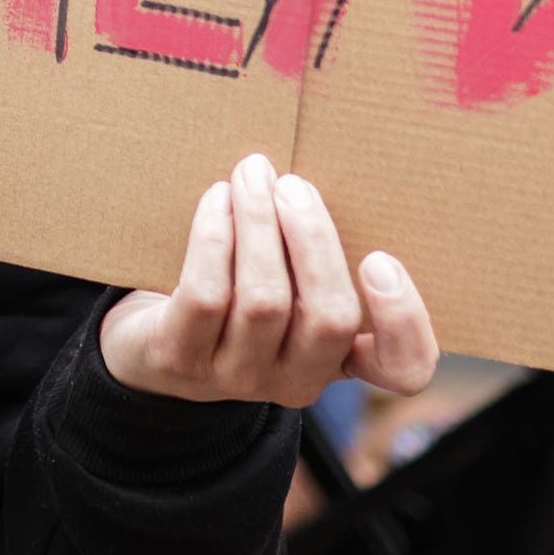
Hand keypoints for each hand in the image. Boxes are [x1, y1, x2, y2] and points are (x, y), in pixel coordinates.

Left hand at [100, 155, 437, 406]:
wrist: (147, 343)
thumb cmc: (235, 293)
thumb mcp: (288, 283)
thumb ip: (315, 251)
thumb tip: (313, 181)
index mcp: (339, 359)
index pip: (403, 369)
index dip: (406, 321)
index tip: (381, 259)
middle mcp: (296, 379)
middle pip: (328, 318)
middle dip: (314, 239)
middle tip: (293, 185)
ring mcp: (238, 377)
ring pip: (264, 301)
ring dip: (259, 224)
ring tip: (251, 174)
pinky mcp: (182, 360)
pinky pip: (207, 295)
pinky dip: (215, 237)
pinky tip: (217, 200)